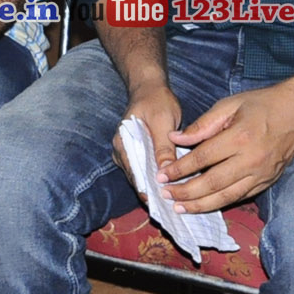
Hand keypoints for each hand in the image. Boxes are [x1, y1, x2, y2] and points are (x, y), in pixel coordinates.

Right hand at [112, 81, 181, 202]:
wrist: (150, 88)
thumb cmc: (156, 101)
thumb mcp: (162, 121)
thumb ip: (163, 146)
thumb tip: (165, 172)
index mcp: (122, 143)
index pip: (134, 173)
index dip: (148, 189)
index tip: (162, 203)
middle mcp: (121, 151)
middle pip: (137, 177)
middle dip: (153, 191)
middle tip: (171, 206)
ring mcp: (128, 153)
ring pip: (142, 175)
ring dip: (156, 185)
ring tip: (173, 199)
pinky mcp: (137, 153)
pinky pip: (145, 169)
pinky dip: (157, 176)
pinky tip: (171, 185)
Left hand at [159, 84, 293, 212]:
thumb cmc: (262, 104)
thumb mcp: (230, 104)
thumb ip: (202, 124)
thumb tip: (176, 138)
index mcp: (239, 137)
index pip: (202, 158)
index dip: (179, 169)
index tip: (161, 175)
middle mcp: (250, 160)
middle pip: (211, 183)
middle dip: (185, 192)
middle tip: (165, 194)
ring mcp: (261, 174)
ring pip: (226, 197)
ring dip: (200, 205)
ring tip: (180, 208)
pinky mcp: (267, 182)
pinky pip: (240, 197)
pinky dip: (220, 203)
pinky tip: (204, 205)